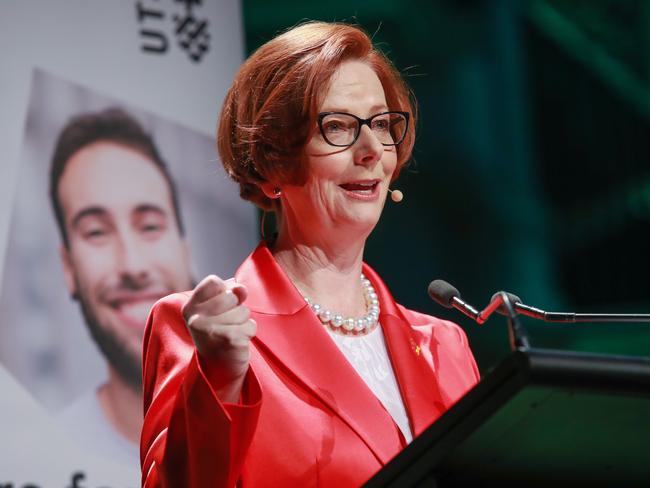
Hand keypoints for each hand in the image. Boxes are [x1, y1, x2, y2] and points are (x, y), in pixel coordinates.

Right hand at [182, 275, 255, 400]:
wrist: (217, 369)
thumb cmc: (219, 332)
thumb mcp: (220, 309)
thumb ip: (231, 293)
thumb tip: (241, 288)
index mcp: (190, 307)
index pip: (213, 281)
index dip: (224, 291)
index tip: (221, 306)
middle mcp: (196, 318)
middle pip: (231, 296)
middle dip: (237, 309)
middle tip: (227, 324)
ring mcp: (210, 330)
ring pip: (243, 311)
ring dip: (243, 322)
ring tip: (231, 332)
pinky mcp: (228, 340)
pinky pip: (250, 326)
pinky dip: (249, 332)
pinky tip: (238, 341)